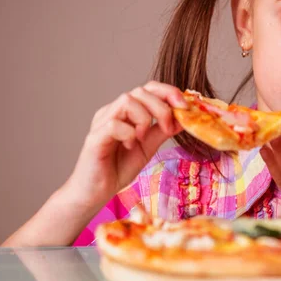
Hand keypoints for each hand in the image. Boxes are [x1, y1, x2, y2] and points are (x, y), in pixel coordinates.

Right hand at [64, 81, 186, 209]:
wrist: (97, 191)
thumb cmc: (119, 167)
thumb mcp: (148, 146)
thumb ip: (162, 130)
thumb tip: (184, 117)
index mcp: (126, 112)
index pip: (148, 89)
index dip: (169, 92)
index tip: (185, 107)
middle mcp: (112, 111)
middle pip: (140, 91)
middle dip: (161, 107)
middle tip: (168, 128)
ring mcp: (102, 122)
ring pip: (127, 101)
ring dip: (144, 118)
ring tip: (142, 138)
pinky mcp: (95, 137)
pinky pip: (114, 124)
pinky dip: (128, 133)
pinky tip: (129, 146)